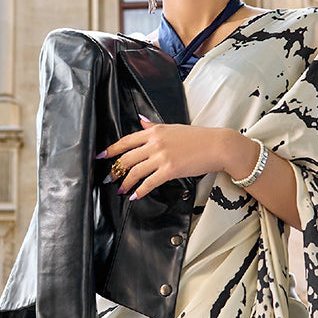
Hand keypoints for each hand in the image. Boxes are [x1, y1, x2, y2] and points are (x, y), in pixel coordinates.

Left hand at [100, 119, 254, 201]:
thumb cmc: (197, 138)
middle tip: (108, 178)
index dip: (111, 149)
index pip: (126, 140)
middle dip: (115, 170)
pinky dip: (140, 191)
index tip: (101, 156)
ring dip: (125, 183)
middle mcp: (155, 143)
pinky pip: (149, 182)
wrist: (216, 145)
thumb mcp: (172, 128)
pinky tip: (135, 196)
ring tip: (121, 190)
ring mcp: (161, 157)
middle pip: (127, 157)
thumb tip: (141, 122)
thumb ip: (154, 127)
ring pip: (135, 171)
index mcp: (154, 131)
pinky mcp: (169, 170)